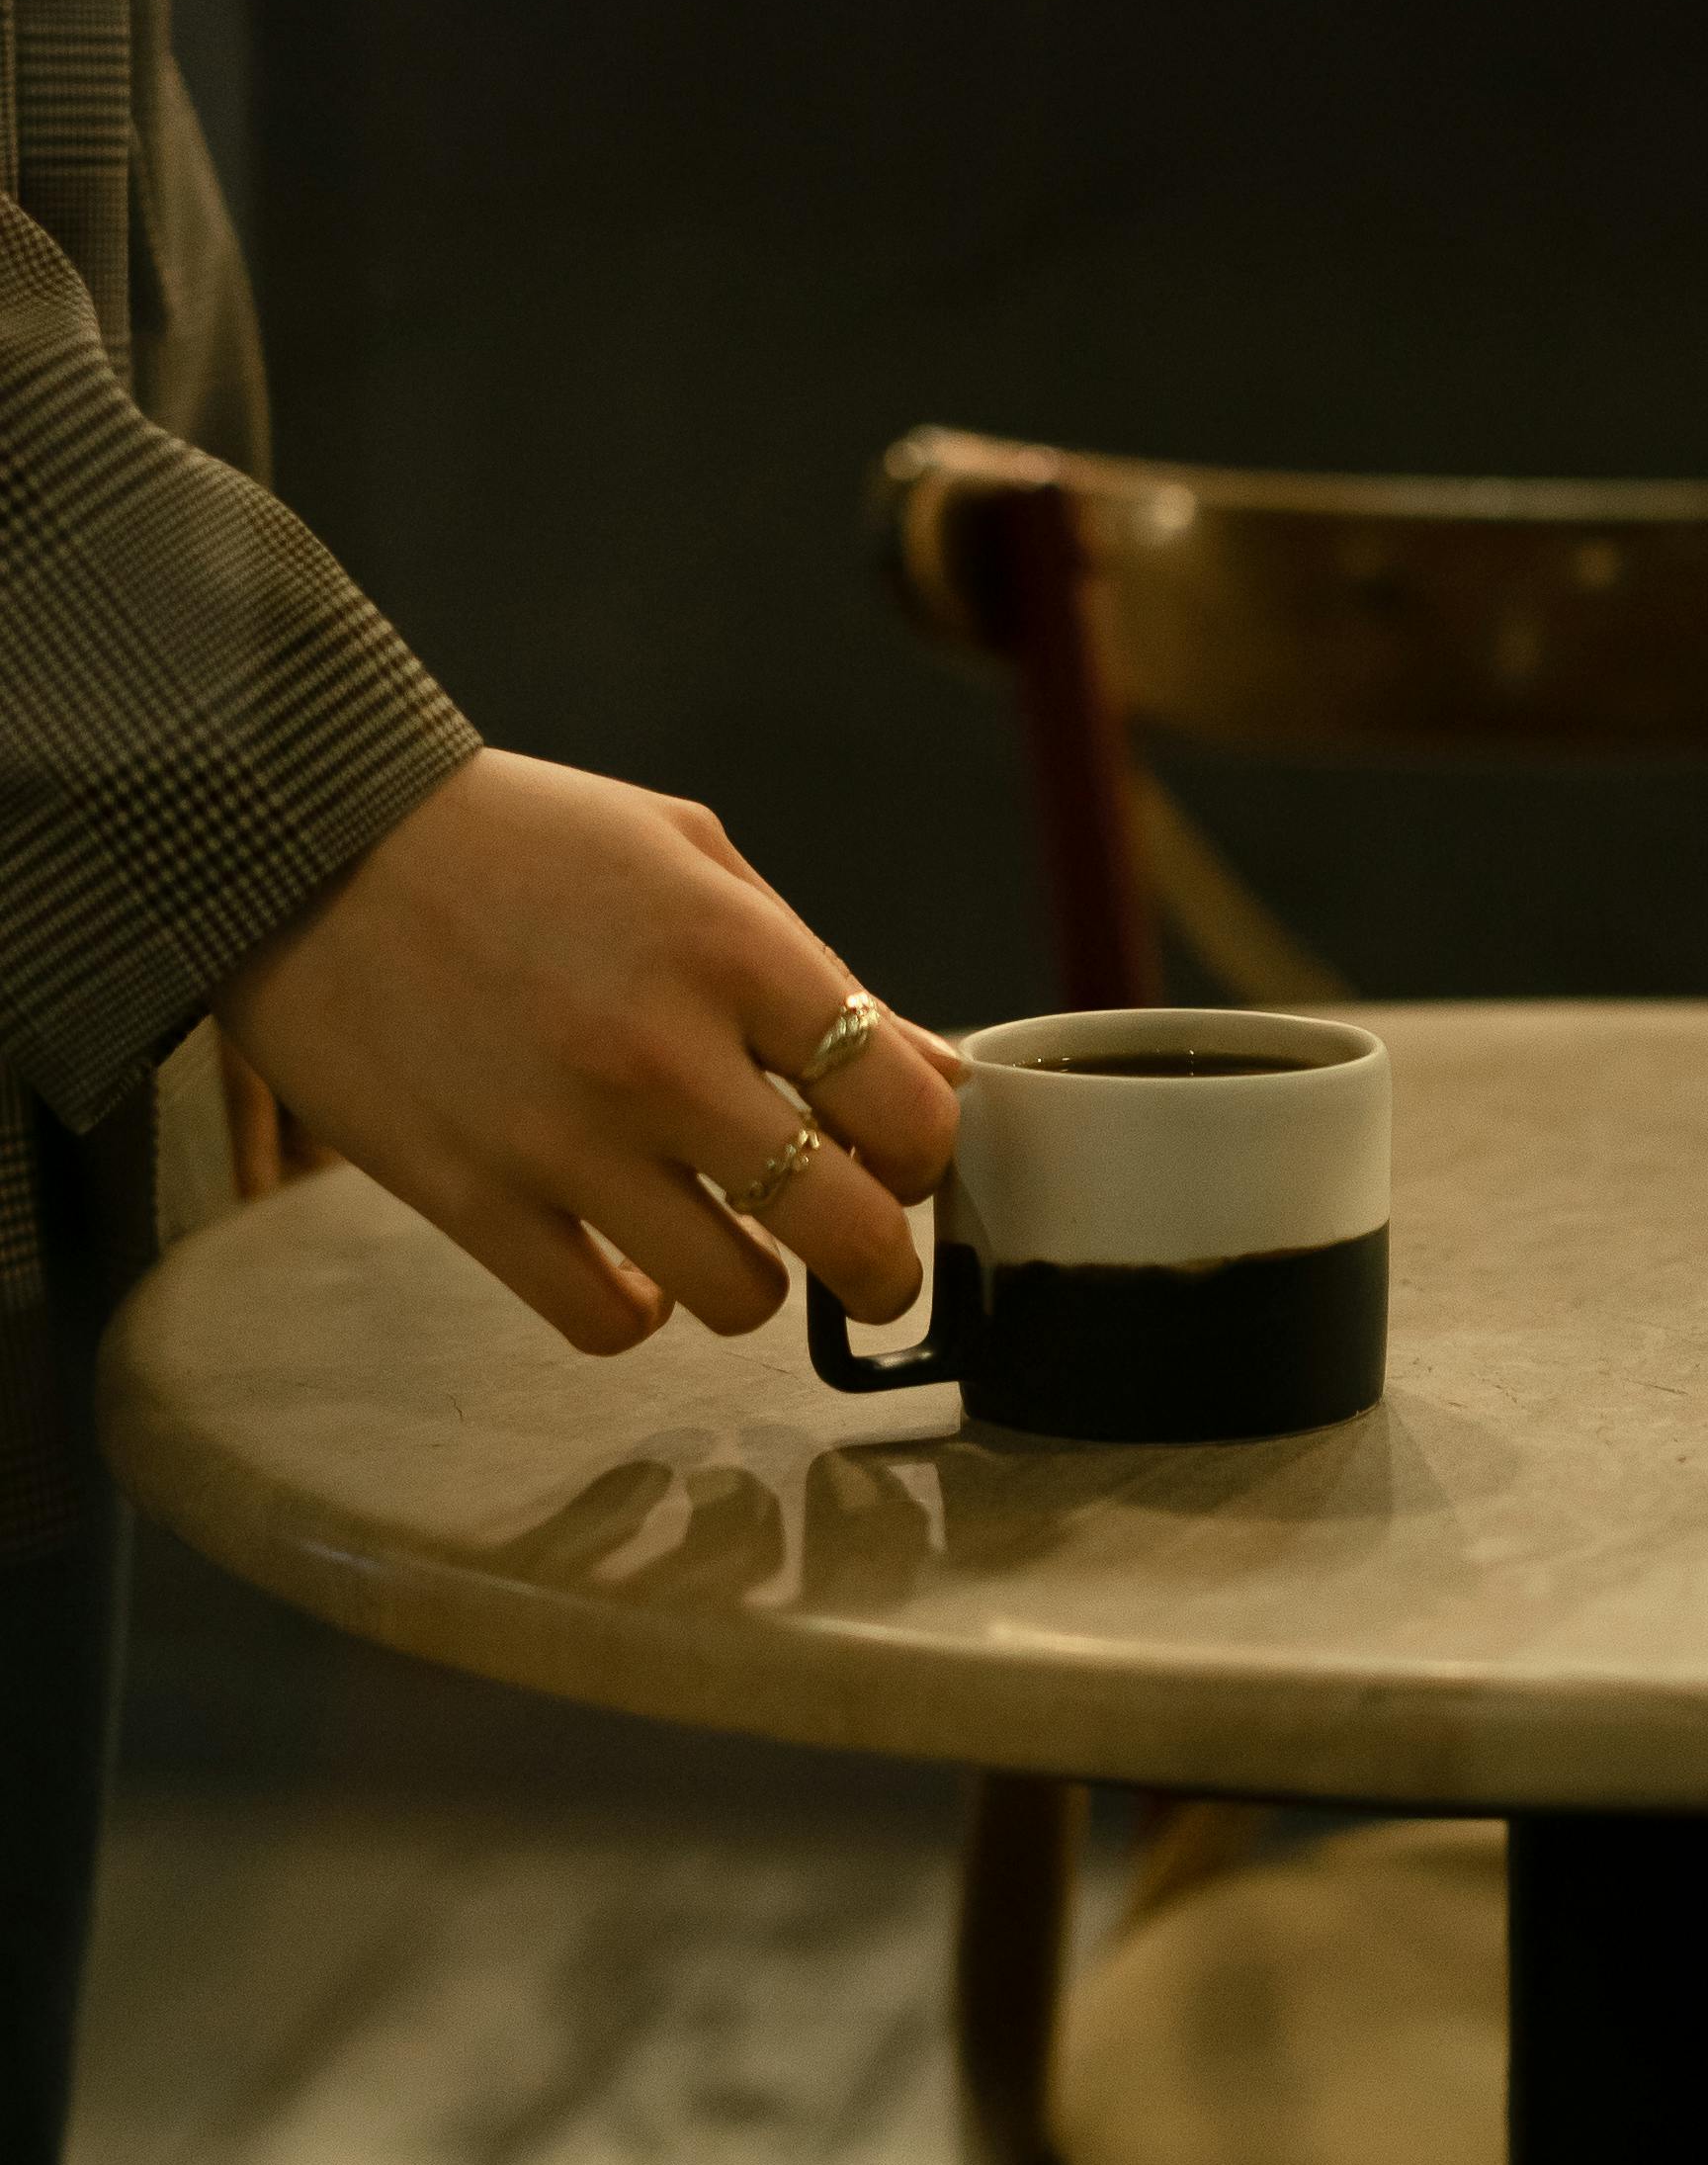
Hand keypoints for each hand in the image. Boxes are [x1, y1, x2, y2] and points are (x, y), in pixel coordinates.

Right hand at [217, 747, 962, 1357]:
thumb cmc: (520, 841)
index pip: (909, 1110)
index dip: (928, 1153)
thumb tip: (941, 1075)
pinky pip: (607, 1323)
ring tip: (731, 1240)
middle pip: (851, 1230)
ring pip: (741, 1300)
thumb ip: (819, 970)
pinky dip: (638, 1310)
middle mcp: (662, 1056)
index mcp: (733, 952)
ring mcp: (565, 1141)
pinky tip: (634, 1264)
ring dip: (756, 1285)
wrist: (309, 843)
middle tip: (872, 1259)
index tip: (903, 1156)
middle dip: (886, 1263)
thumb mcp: (691, 856)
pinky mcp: (475, 1203)